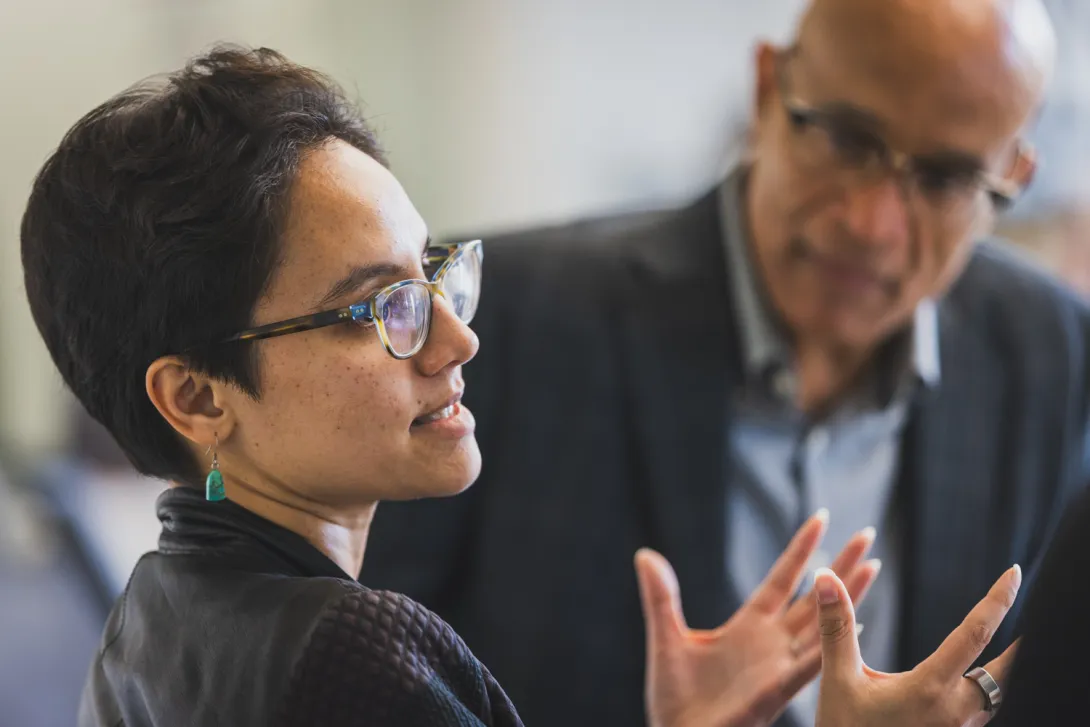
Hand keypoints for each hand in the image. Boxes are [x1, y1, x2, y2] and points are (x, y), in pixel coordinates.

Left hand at [637, 510, 881, 726]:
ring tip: (874, 567)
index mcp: (748, 626)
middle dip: (842, 566)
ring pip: (821, 624)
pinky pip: (808, 665)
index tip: (822, 516)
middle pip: (814, 596)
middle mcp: (771, 643)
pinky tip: (855, 624)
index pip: (782, 578)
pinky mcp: (774, 692)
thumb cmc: (675, 698)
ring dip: (847, 597)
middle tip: (869, 534)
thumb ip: (661, 597)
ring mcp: (778, 666)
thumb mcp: (666, 638)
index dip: (801, 548)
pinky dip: (829, 645)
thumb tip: (644, 554)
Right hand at [815, 564, 1021, 726]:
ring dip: (1011, 670)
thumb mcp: (837, 679)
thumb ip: (836, 627)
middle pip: (1007, 671)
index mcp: (930, 688)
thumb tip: (826, 578)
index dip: (997, 600)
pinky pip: (985, 714)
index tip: (1012, 573)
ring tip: (1022, 650)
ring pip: (1000, 696)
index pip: (975, 633)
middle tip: (1047, 617)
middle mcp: (955, 710)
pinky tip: (986, 690)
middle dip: (1027, 643)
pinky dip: (995, 694)